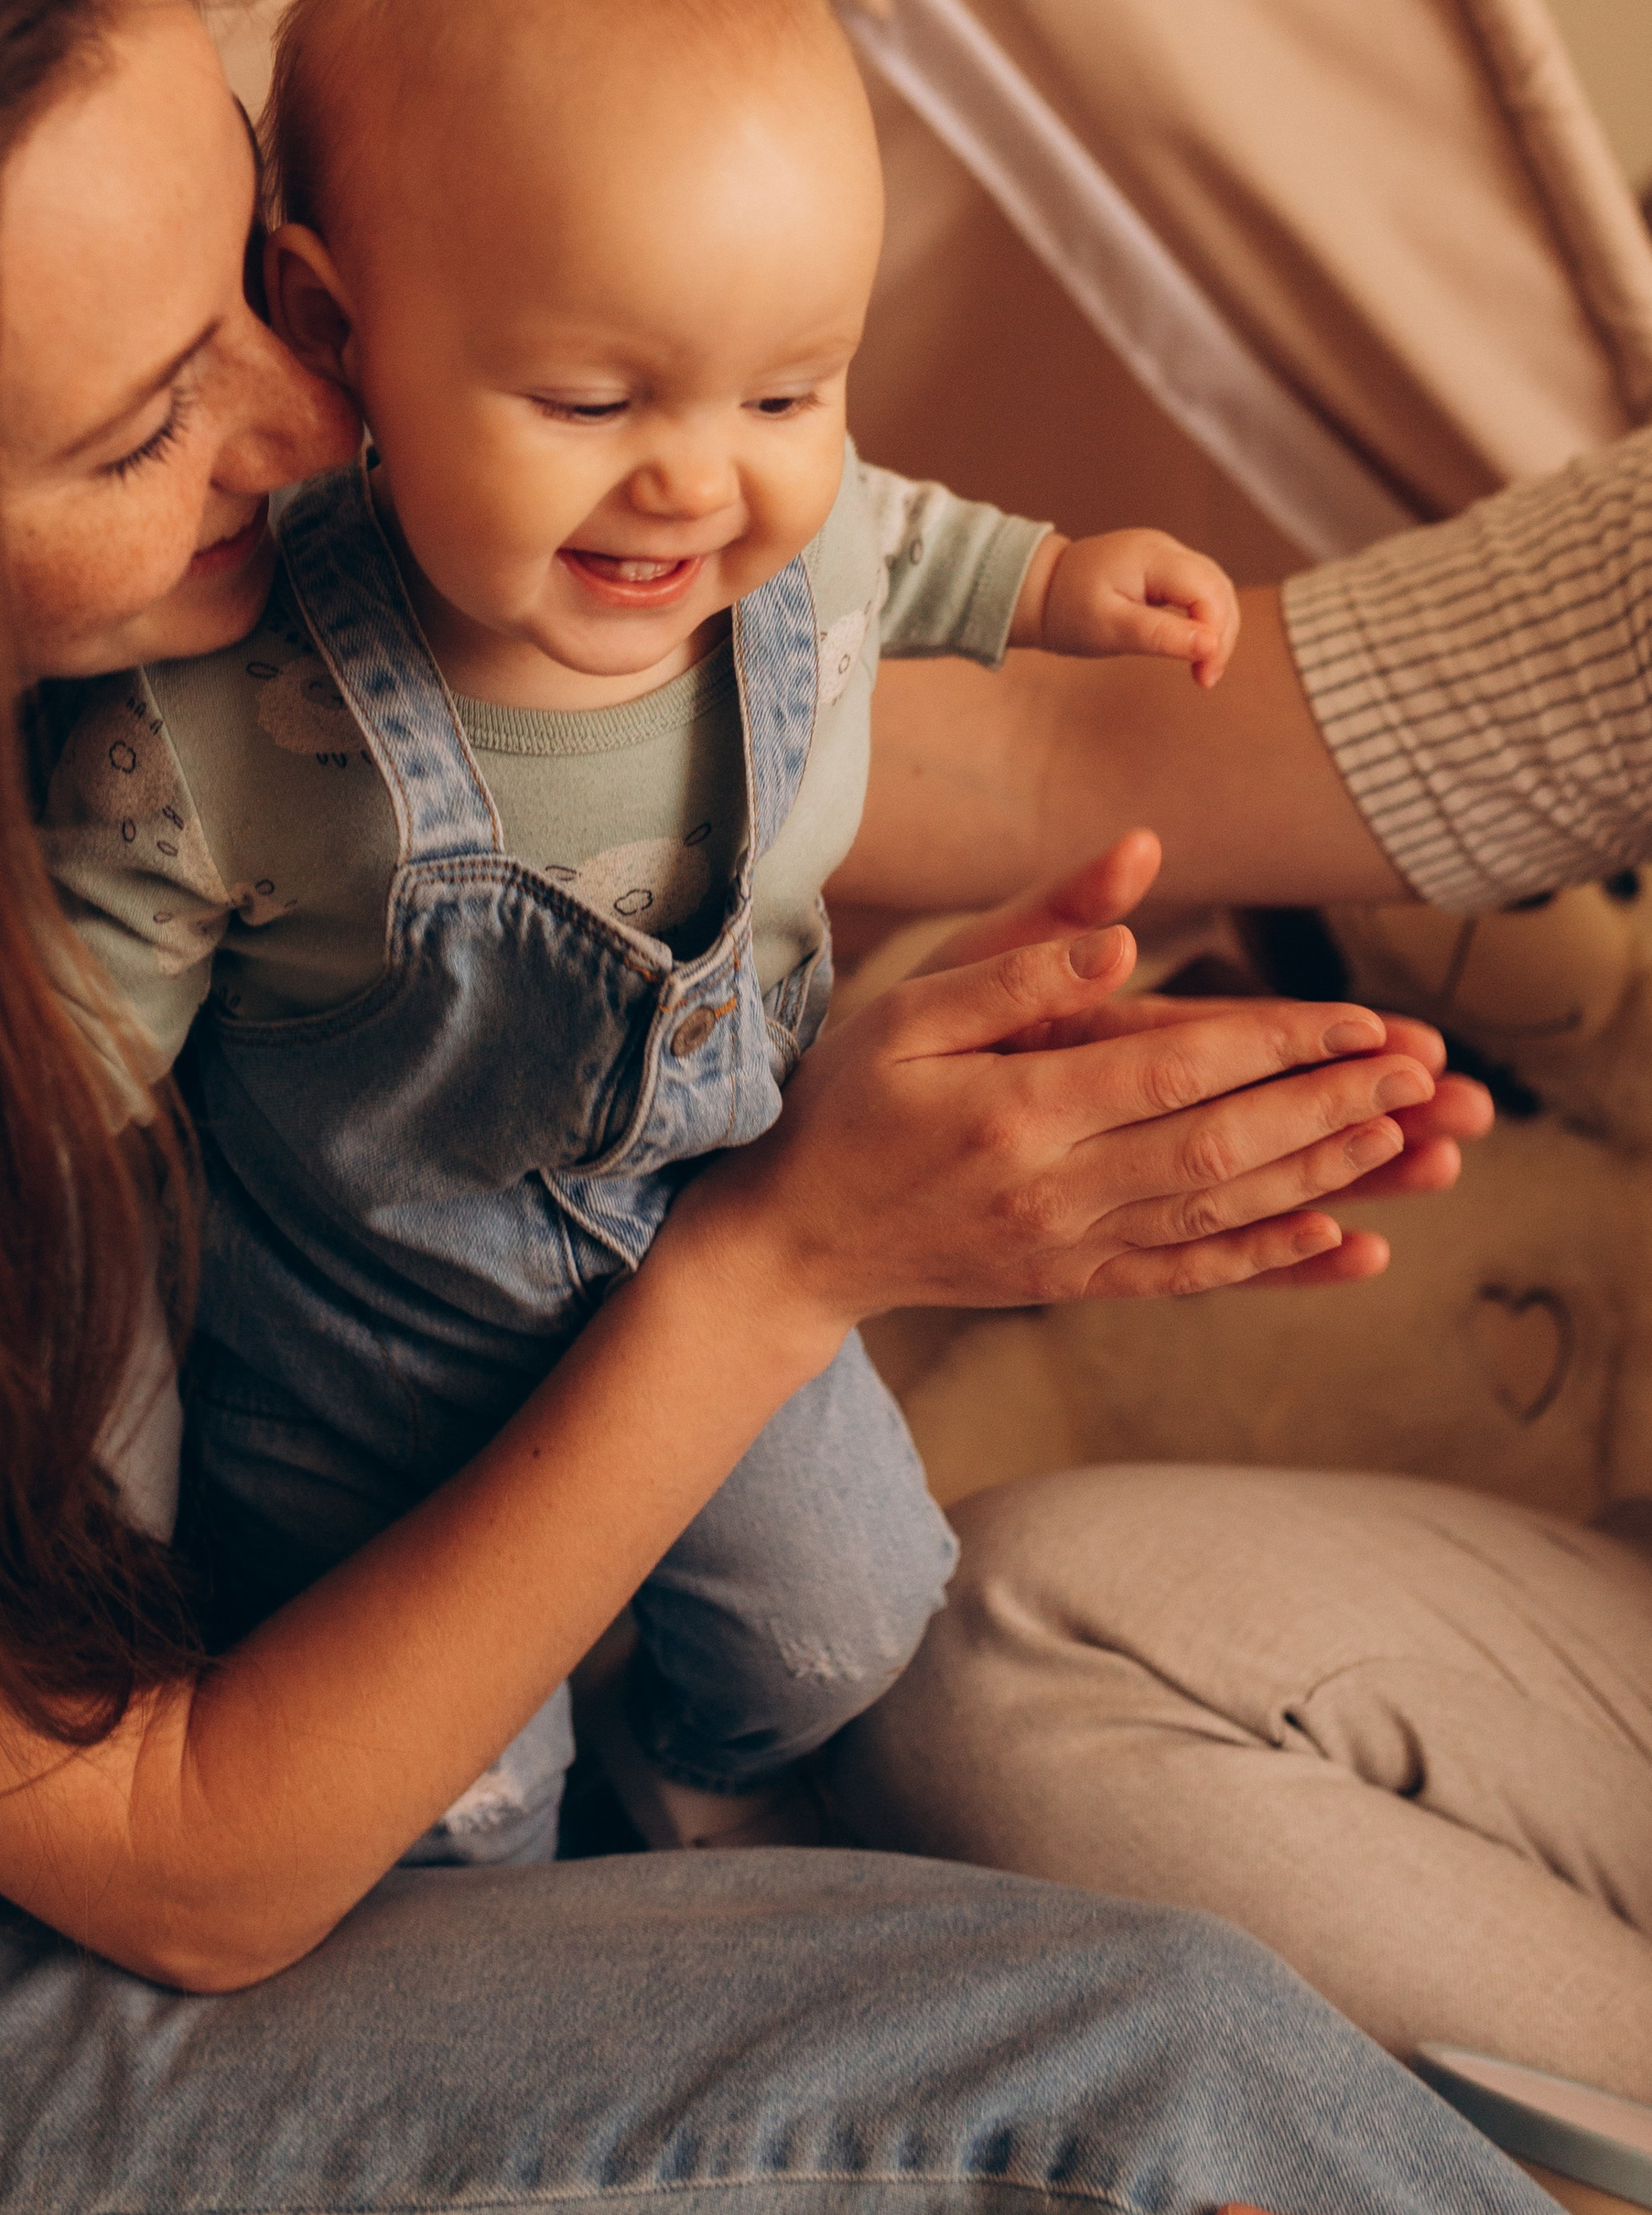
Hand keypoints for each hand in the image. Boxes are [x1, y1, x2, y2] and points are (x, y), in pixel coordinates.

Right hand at [684, 907, 1442, 1328]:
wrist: (788, 1240)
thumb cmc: (841, 1104)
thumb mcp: (906, 1010)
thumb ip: (1019, 968)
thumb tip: (1128, 932)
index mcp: (1015, 1110)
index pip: (1178, 1070)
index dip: (1282, 1045)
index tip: (1363, 1021)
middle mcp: (1055, 1191)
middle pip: (1223, 1145)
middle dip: (1335, 1110)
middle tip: (1426, 1077)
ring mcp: (1069, 1249)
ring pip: (1222, 1213)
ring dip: (1326, 1178)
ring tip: (1412, 1143)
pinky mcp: (1074, 1283)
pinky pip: (1191, 1275)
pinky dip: (1271, 1260)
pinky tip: (1339, 1240)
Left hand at [1014, 527, 1241, 686]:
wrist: (1039, 589)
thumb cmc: (1067, 610)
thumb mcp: (1109, 629)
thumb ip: (1160, 635)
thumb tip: (1210, 646)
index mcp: (1151, 556)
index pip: (1207, 591)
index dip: (1216, 634)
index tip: (1205, 676)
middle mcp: (1165, 547)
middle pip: (1218, 588)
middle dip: (1222, 635)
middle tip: (1206, 678)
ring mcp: (1166, 555)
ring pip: (1215, 589)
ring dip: (1217, 629)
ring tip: (1204, 669)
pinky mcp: (1164, 568)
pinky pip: (1199, 591)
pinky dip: (1204, 620)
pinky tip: (1195, 647)